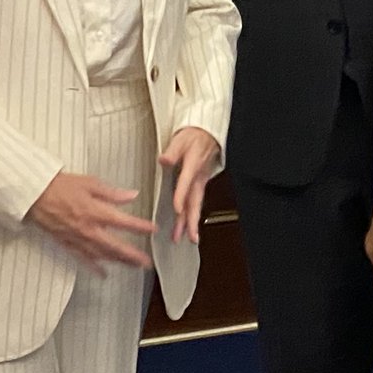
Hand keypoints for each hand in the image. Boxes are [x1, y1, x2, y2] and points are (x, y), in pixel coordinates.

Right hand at [27, 170, 152, 269]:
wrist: (34, 195)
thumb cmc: (60, 186)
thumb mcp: (89, 183)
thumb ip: (112, 193)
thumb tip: (132, 195)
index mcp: (95, 211)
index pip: (123, 222)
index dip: (140, 227)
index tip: (153, 230)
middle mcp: (88, 229)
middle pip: (115, 246)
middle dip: (133, 255)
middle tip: (147, 262)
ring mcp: (77, 239)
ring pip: (102, 255)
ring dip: (119, 262)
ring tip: (133, 267)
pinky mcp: (67, 244)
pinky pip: (83, 259)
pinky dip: (94, 267)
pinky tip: (104, 273)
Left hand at [158, 127, 220, 243]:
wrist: (208, 134)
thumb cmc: (194, 136)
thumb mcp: (181, 139)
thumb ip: (172, 151)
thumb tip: (164, 159)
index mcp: (193, 165)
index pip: (186, 183)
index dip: (181, 196)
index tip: (177, 209)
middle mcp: (198, 177)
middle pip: (195, 201)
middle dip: (191, 219)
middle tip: (187, 236)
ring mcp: (201, 182)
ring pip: (197, 205)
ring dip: (192, 222)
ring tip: (189, 239)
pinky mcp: (200, 184)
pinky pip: (197, 202)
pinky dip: (194, 216)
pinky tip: (189, 226)